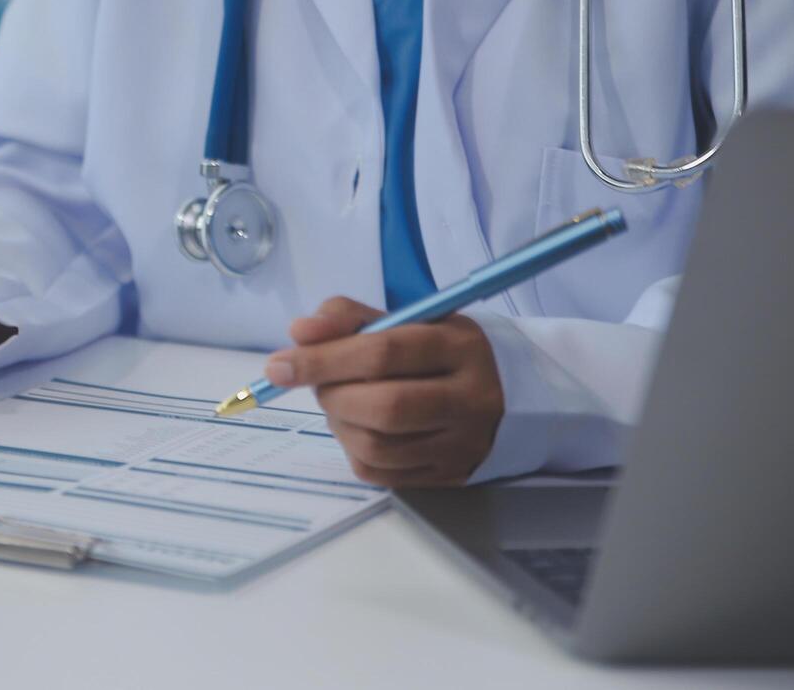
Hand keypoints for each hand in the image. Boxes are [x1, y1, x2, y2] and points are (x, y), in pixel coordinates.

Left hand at [265, 297, 503, 486]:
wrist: (514, 394)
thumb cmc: (445, 350)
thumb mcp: (408, 319)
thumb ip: (350, 317)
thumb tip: (299, 333)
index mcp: (459, 347)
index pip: (383, 352)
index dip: (323, 359)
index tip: (279, 365)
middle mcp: (470, 398)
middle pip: (384, 406)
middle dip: (332, 395)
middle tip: (319, 384)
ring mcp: (464, 443)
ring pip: (379, 445)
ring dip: (339, 424)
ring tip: (340, 403)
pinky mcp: (452, 475)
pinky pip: (383, 473)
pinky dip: (354, 449)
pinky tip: (358, 427)